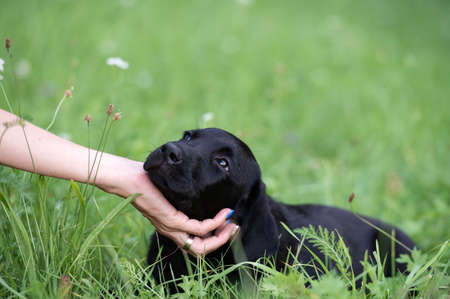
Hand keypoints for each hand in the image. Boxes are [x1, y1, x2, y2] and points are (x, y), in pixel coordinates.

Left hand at [97, 160, 238, 255]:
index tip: (226, 223)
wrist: (124, 178)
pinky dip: (214, 223)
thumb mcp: (167, 188)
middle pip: (200, 251)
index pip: (195, 243)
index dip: (213, 238)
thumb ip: (180, 193)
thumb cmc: (143, 179)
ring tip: (231, 223)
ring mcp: (171, 226)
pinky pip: (199, 228)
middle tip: (233, 227)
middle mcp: (171, 230)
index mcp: (170, 226)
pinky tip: (222, 213)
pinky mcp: (170, 219)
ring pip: (201, 246)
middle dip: (220, 241)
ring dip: (220, 237)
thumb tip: (197, 182)